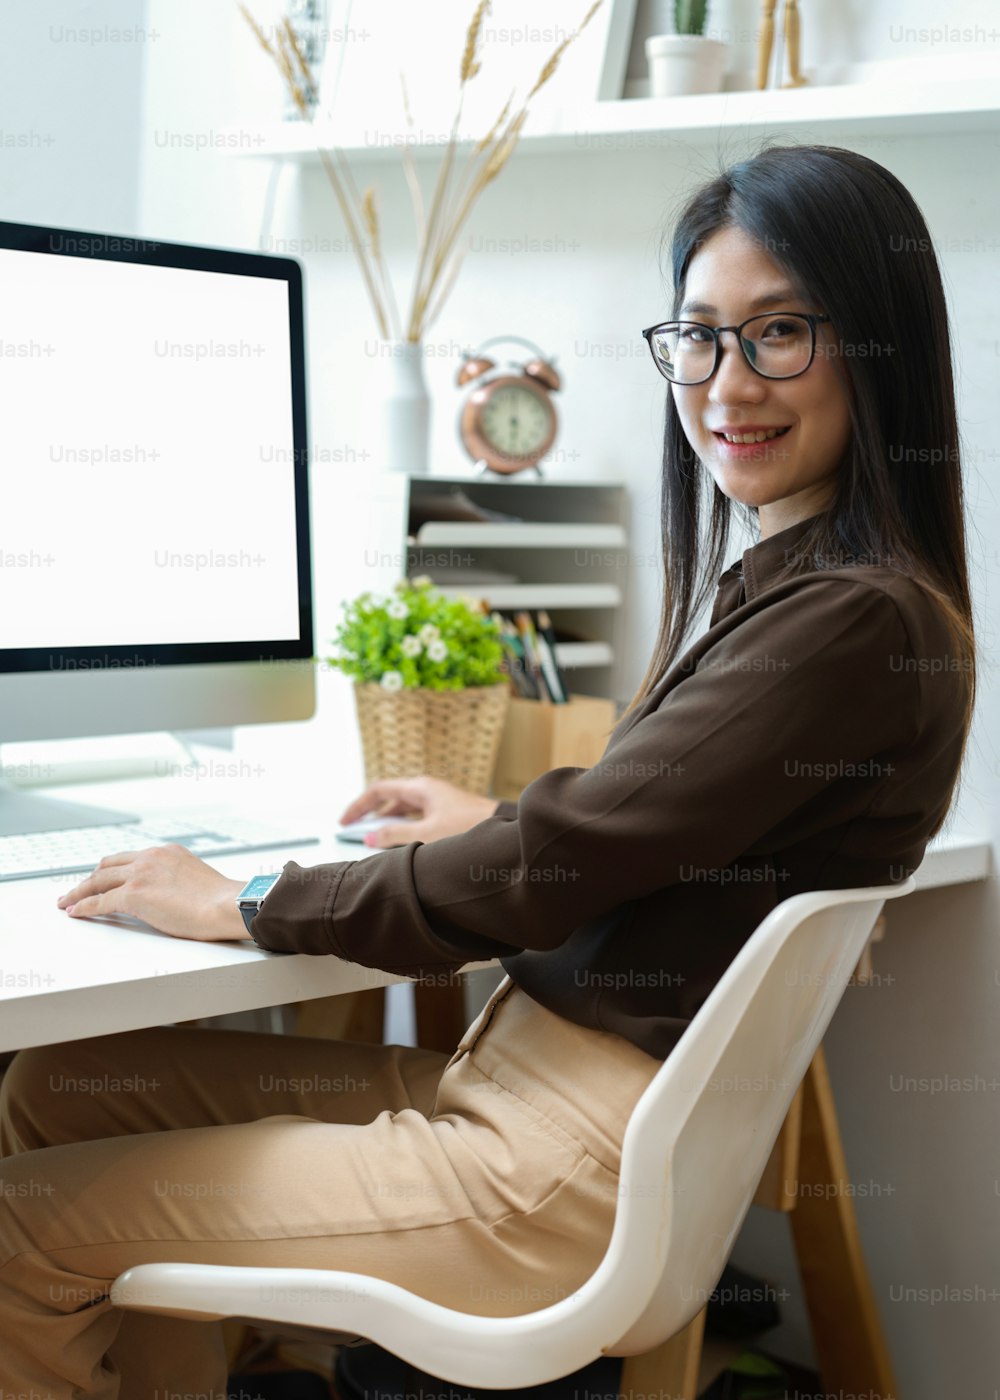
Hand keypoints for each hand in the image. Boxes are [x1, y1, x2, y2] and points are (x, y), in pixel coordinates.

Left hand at [57, 844, 249, 941]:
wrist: (226, 904)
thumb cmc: (220, 900)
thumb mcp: (195, 879)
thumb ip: (175, 880)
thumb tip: (167, 896)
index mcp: (167, 852)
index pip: (130, 858)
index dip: (112, 869)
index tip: (103, 876)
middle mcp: (151, 857)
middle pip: (108, 865)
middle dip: (91, 878)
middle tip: (79, 889)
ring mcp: (141, 873)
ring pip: (98, 880)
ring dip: (79, 892)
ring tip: (68, 901)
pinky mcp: (134, 894)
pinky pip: (99, 901)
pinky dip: (83, 906)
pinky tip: (75, 912)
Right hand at [339, 775, 500, 848]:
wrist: (503, 830)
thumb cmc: (469, 828)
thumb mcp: (425, 836)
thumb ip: (395, 837)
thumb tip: (371, 838)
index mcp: (420, 787)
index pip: (379, 790)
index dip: (359, 806)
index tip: (345, 822)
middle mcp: (427, 790)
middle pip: (389, 798)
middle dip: (370, 814)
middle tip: (353, 830)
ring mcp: (437, 800)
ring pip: (403, 809)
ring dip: (387, 823)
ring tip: (373, 839)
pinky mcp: (445, 812)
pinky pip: (416, 816)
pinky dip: (403, 827)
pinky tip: (399, 842)